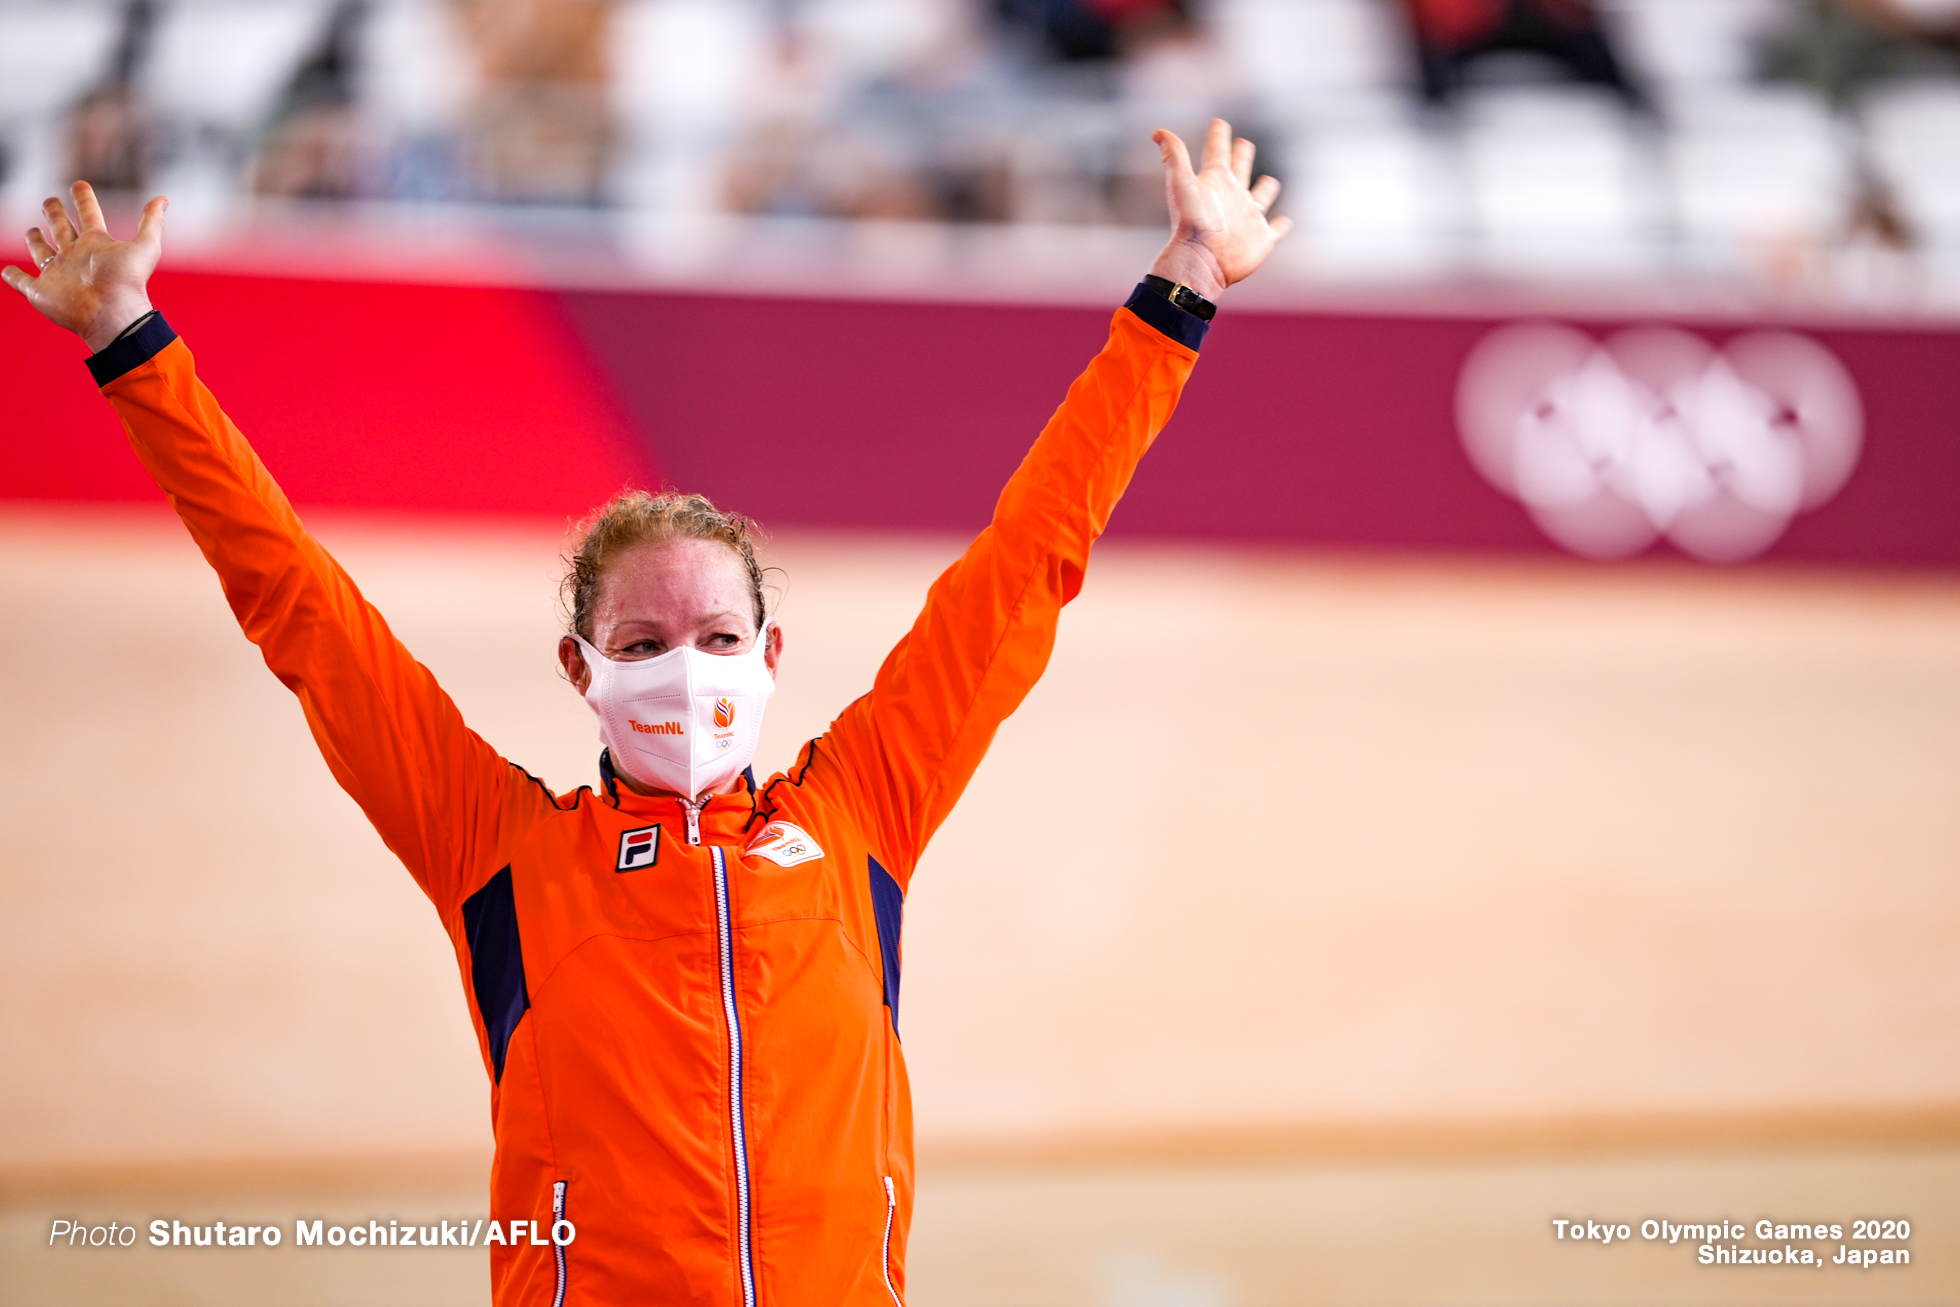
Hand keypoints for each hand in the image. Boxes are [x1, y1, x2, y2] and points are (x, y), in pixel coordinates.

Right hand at [3, 182, 167, 352]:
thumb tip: (164, 199)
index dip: (84, 199)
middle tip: (49, 201)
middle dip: (55, 215)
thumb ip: (152, 222)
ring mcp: (57, 274)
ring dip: (35, 242)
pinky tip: (5, 271)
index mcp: (96, 244)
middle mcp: (75, 256)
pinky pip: (22, 281)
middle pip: (62, 230)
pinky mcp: (41, 291)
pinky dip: (13, 276)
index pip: (89, 215)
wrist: (111, 314)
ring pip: (41, 252)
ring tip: (31, 231)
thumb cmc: (127, 281)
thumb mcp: (145, 247)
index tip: (79, 185)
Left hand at [1148, 119, 1290, 301]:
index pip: (1217, 151)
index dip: (1218, 136)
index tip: (1218, 122)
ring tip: (1270, 180)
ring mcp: (1248, 217)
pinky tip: (1285, 222)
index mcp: (1216, 181)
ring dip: (1266, 188)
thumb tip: (1157, 132)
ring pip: (1260, 197)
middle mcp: (1232, 196)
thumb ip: (1174, 155)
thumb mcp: (1181, 183)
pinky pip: (1274, 229)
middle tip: (1244, 143)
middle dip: (1242, 155)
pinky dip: (1281, 226)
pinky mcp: (1261, 237)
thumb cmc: (1192, 222)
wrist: (1203, 259)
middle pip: (1240, 169)